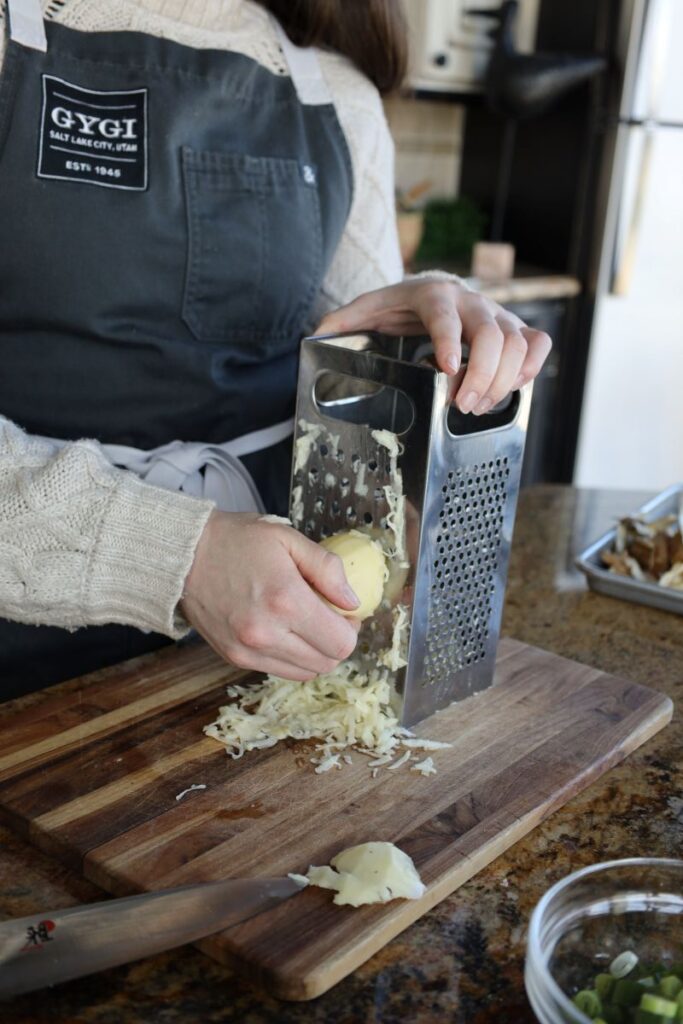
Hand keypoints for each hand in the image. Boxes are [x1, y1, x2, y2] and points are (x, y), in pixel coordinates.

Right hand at [180, 512, 360, 680]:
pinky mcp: (235, 658)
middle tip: (329, 617)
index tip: (345, 612)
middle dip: (336, 641)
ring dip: (315, 652)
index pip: (341, 642)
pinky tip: (285, 630)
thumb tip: (352, 601)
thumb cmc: (237, 540)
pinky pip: (279, 670)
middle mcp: (267, 633)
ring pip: (305, 672)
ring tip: (306, 624)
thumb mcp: (288, 539)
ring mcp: (248, 651)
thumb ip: (327, 569)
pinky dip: (291, 656)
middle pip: (327, 662)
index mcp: (286, 600)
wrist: (184, 555)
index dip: (351, 628)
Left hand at [315, 278, 551, 414]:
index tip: (448, 371)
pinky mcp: (515, 328)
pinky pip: (538, 344)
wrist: (430, 289)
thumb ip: (341, 321)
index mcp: (433, 295)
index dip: (451, 342)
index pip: (445, 316)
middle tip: (462, 406)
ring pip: (519, 342)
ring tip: (478, 406)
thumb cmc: (398, 306)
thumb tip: (314, 336)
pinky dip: (532, 368)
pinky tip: (510, 388)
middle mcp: (470, 302)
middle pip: (493, 335)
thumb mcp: (367, 310)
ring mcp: (497, 315)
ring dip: (504, 380)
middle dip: (481, 376)